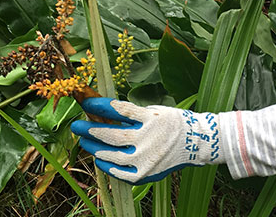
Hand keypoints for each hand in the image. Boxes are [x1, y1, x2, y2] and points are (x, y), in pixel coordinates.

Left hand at [70, 97, 219, 183]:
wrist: (198, 142)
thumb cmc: (172, 123)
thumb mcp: (154, 111)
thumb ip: (131, 113)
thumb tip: (102, 111)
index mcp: (150, 118)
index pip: (119, 110)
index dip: (99, 106)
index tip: (85, 102)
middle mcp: (149, 138)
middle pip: (112, 134)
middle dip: (90, 130)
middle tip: (76, 126)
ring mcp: (148, 157)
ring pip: (114, 155)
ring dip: (95, 148)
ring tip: (84, 142)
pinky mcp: (149, 173)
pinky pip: (123, 173)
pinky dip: (108, 168)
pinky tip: (99, 161)